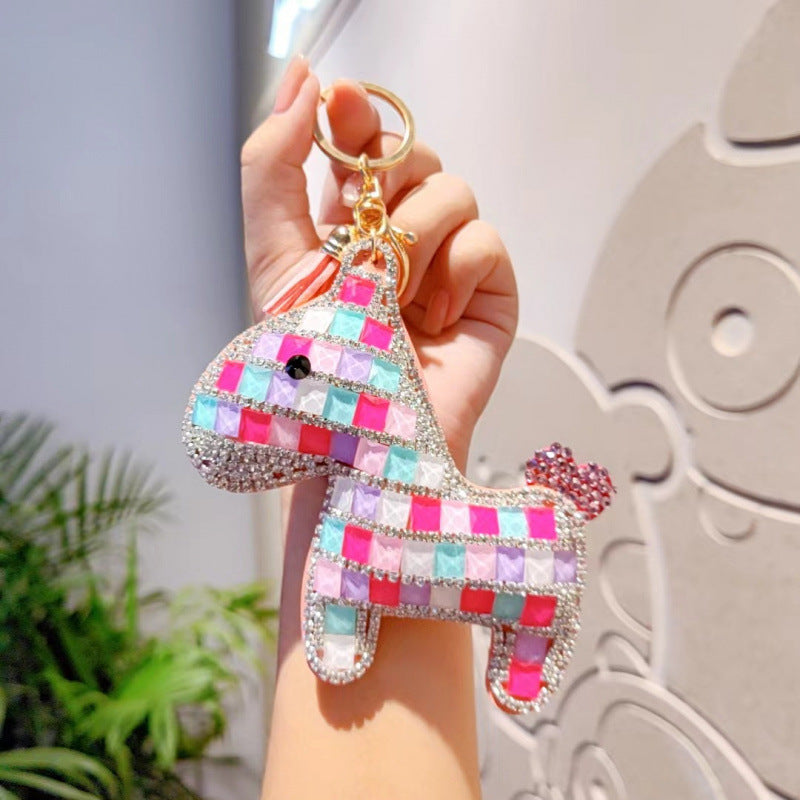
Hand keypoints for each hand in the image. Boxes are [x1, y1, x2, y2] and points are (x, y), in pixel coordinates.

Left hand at [241, 57, 517, 466]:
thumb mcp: (275, 255)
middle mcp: (399, 238)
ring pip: (453, 189)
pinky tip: (436, 317)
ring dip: (416, 240)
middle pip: (413, 153)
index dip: (356, 116)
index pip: (360, 145)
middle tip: (366, 227)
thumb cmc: (316, 358)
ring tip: (395, 299)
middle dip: (388, 179)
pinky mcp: (490, 292)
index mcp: (346, 226)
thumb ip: (275, 166)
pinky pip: (488, 238)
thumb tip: (306, 78)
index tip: (342, 101)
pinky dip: (458, 272)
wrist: (364, 436)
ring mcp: (447, 264)